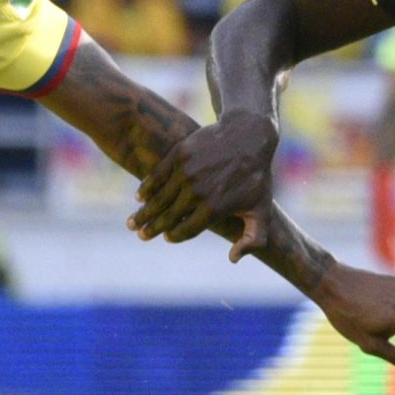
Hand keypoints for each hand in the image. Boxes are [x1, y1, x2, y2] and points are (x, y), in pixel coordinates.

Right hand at [130, 111, 277, 242]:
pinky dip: (146, 188)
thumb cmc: (256, 177)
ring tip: (132, 222)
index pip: (186, 230)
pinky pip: (157, 176)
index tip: (167, 238)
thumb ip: (253, 240)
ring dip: (143, 212)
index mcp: (214, 209)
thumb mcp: (262, 211)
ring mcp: (187, 172)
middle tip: (140, 235)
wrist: (249, 135)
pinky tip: (139, 197)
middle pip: (167, 217)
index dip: (174, 236)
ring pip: (159, 199)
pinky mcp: (180, 154)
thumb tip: (232, 259)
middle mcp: (197, 192)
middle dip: (151, 229)